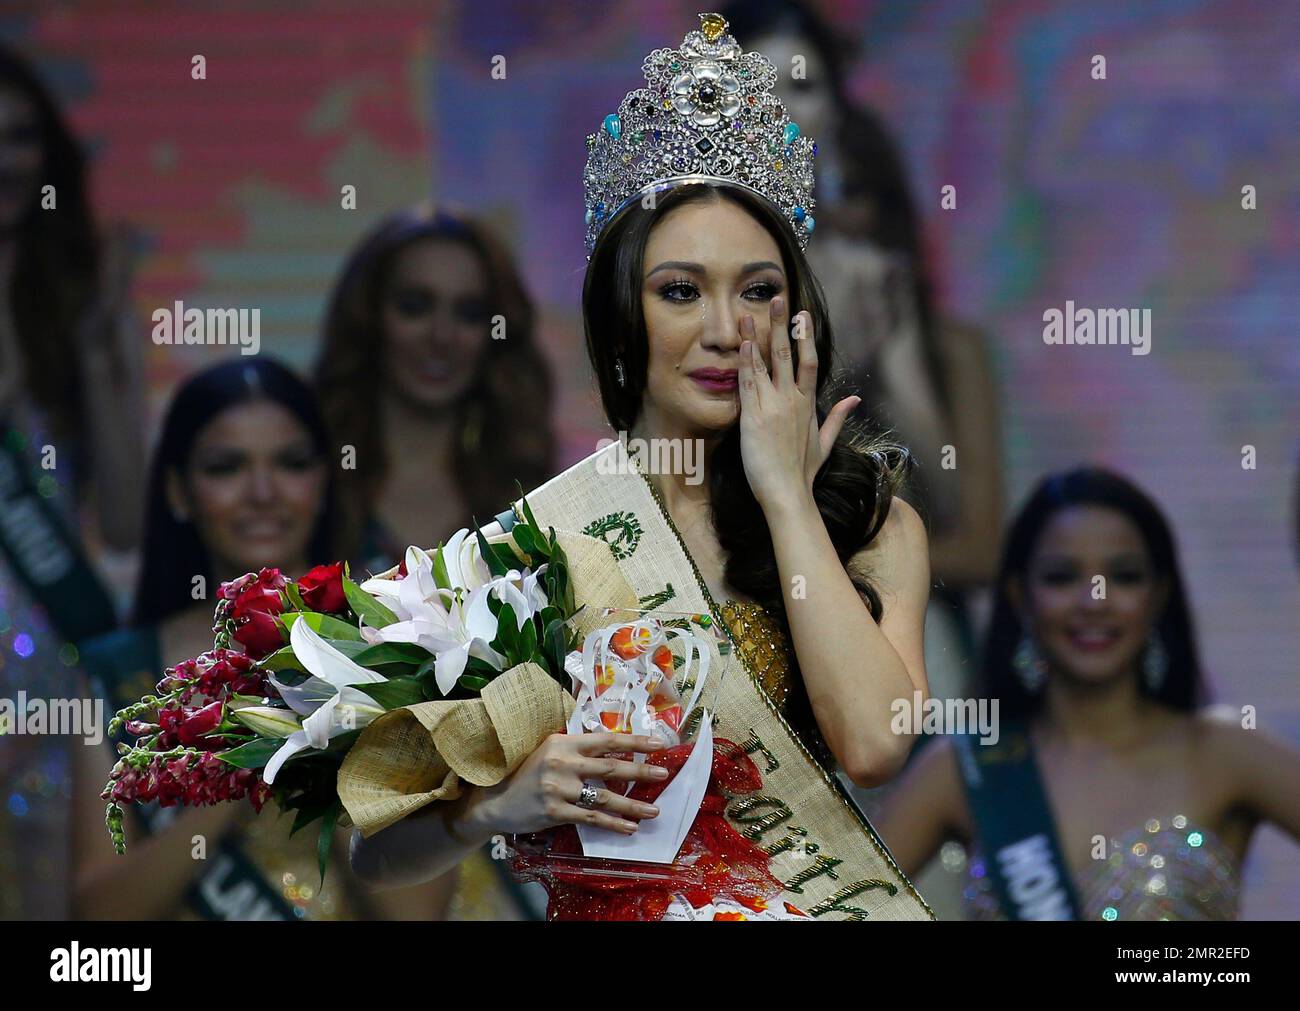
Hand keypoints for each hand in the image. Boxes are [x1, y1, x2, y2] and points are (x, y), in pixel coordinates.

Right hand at [470, 731, 669, 835]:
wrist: (495, 800)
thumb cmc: (526, 772)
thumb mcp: (549, 750)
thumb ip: (577, 748)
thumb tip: (613, 745)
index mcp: (563, 742)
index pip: (605, 740)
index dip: (633, 742)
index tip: (658, 744)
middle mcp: (562, 762)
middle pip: (610, 767)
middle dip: (640, 772)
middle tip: (664, 774)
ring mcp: (558, 788)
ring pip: (604, 797)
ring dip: (632, 805)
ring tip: (654, 811)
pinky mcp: (555, 812)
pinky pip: (591, 819)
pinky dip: (613, 825)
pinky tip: (630, 829)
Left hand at [736, 295, 858, 510]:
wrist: (786, 493)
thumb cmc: (802, 472)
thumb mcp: (825, 443)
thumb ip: (838, 418)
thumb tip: (855, 400)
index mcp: (808, 406)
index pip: (810, 362)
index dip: (806, 337)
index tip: (802, 315)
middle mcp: (792, 401)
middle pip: (788, 355)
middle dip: (782, 325)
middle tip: (778, 299)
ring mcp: (772, 407)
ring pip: (765, 364)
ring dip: (757, 336)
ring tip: (749, 313)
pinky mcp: (753, 417)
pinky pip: (749, 383)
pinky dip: (746, 362)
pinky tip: (744, 343)